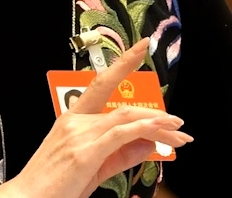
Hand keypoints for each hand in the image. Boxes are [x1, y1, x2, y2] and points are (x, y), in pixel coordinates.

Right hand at [0, 38, 193, 197]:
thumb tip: (148, 143)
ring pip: (127, 118)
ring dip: (158, 125)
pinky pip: (121, 134)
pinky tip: (161, 133)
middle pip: (124, 107)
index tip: (140, 48)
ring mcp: (80, 135)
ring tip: (178, 133)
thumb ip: (121, 155)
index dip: (122, 64)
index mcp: (72, 120)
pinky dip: (145, 130)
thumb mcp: (93, 167)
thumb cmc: (52, 188)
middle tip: (179, 125)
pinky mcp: (86, 152)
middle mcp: (76, 122)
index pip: (101, 84)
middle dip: (155, 114)